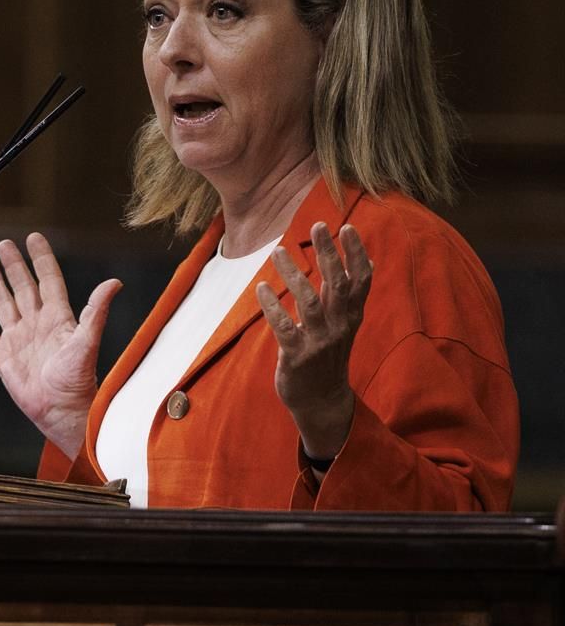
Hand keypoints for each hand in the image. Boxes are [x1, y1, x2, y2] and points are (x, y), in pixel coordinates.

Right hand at [0, 233, 120, 459]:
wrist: (61, 411)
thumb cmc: (78, 380)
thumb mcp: (87, 342)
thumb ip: (96, 312)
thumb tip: (114, 283)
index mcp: (58, 318)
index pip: (48, 280)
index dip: (41, 258)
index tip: (33, 237)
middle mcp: (37, 324)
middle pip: (22, 287)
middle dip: (13, 265)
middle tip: (4, 243)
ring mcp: (18, 340)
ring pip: (3, 304)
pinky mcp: (3, 357)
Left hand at [255, 222, 370, 463]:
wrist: (322, 401)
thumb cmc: (329, 357)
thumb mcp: (345, 326)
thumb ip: (348, 297)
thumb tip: (365, 264)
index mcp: (352, 316)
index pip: (361, 280)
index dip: (356, 253)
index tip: (348, 227)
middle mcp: (339, 326)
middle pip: (337, 284)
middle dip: (329, 253)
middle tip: (318, 224)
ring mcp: (318, 341)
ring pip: (309, 301)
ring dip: (293, 273)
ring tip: (278, 250)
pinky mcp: (296, 356)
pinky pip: (283, 327)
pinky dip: (271, 305)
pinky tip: (260, 287)